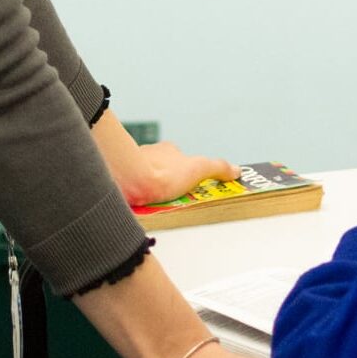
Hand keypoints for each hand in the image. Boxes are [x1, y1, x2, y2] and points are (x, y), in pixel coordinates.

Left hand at [91, 107, 237, 204]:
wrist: (129, 181)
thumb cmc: (161, 173)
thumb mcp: (198, 169)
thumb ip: (217, 168)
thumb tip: (236, 169)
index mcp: (167, 150)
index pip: (178, 159)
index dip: (186, 173)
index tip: (189, 185)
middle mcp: (149, 155)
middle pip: (160, 169)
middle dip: (166, 183)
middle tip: (173, 199)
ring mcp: (133, 167)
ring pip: (143, 178)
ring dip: (149, 190)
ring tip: (155, 206)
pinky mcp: (121, 180)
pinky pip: (130, 189)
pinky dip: (135, 197)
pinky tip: (139, 207)